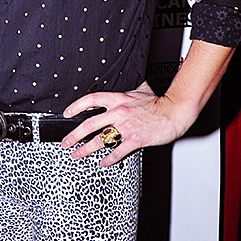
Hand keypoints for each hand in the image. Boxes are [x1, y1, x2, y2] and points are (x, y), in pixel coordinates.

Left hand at [61, 82, 194, 166]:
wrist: (174, 112)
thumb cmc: (158, 102)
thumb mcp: (140, 88)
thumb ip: (128, 87)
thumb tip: (123, 78)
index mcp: (118, 99)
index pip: (91, 100)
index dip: (76, 106)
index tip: (67, 113)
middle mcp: (119, 112)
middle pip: (90, 124)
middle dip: (75, 134)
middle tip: (66, 142)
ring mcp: (126, 127)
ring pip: (100, 140)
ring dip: (86, 149)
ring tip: (77, 154)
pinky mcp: (135, 140)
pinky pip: (117, 151)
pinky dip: (108, 159)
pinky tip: (102, 162)